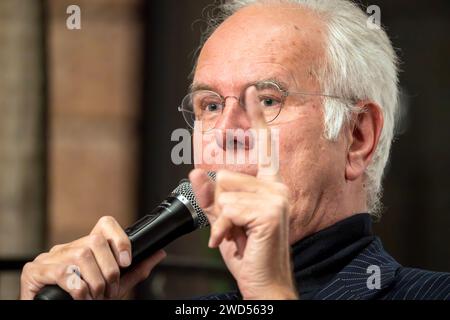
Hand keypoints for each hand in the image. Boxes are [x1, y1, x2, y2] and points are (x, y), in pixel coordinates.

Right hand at [20, 216, 165, 299]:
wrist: (54, 313)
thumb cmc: (84, 300)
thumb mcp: (114, 286)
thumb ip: (135, 270)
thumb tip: (159, 253)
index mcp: (85, 247)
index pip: (105, 224)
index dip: (119, 238)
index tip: (126, 261)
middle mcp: (67, 247)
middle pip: (95, 240)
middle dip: (109, 269)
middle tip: (108, 291)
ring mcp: (49, 257)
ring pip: (82, 255)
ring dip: (95, 282)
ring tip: (95, 297)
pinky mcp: (34, 271)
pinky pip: (63, 272)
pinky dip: (78, 289)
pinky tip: (80, 298)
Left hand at [190, 87, 297, 299]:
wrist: (263, 282)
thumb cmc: (248, 253)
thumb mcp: (224, 221)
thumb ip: (211, 197)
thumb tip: (196, 172)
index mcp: (268, 187)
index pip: (263, 147)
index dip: (255, 119)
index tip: (249, 93)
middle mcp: (276, 188)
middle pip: (226, 177)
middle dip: (219, 205)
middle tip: (230, 228)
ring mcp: (275, 198)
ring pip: (225, 192)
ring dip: (221, 219)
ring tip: (235, 235)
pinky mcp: (269, 211)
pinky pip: (227, 208)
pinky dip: (222, 227)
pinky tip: (233, 239)